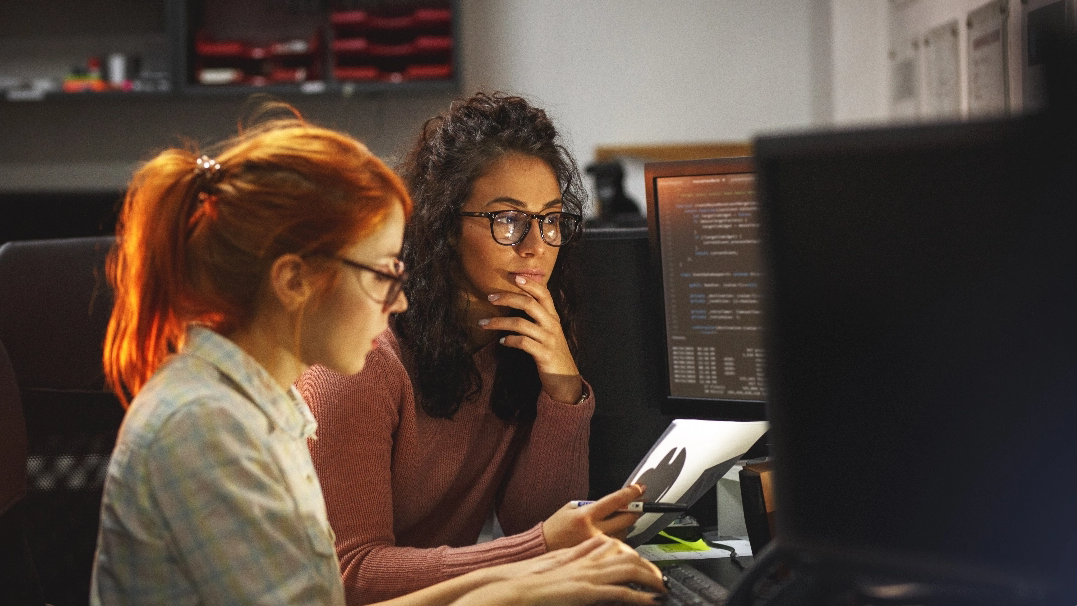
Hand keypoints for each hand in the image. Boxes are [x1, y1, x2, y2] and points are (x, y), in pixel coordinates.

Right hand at [450, 534, 664, 605]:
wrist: (516, 588)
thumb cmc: (533, 579)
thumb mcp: (558, 560)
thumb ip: (578, 554)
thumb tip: (596, 547)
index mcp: (581, 553)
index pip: (615, 547)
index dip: (635, 554)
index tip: (646, 562)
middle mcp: (588, 562)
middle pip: (628, 557)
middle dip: (649, 567)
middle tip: (661, 578)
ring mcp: (589, 576)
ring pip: (629, 570)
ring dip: (649, 579)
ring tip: (662, 587)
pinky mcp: (587, 592)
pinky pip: (620, 592)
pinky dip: (639, 597)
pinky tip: (651, 601)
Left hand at [481, 275, 582, 402]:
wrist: (566, 380)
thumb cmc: (552, 354)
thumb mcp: (548, 333)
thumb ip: (538, 318)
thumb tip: (518, 302)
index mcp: (553, 317)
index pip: (544, 294)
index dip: (529, 284)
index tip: (513, 276)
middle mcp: (552, 325)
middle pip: (529, 303)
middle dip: (507, 298)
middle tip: (489, 297)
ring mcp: (549, 339)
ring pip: (521, 323)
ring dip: (498, 322)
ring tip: (483, 323)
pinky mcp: (544, 354)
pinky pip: (523, 343)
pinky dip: (509, 340)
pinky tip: (501, 342)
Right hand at [542, 484, 646, 551]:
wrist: (543, 548)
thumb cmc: (556, 527)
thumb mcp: (571, 508)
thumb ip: (593, 505)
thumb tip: (617, 503)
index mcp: (586, 515)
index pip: (615, 501)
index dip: (631, 493)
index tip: (640, 488)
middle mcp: (593, 531)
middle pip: (626, 518)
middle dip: (636, 509)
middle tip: (640, 504)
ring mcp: (598, 546)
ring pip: (625, 533)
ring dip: (625, 525)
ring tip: (617, 521)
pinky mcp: (599, 556)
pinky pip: (617, 545)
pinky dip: (618, 538)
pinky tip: (610, 534)